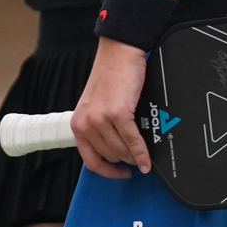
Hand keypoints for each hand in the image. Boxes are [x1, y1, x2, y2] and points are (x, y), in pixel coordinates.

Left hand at [72, 39, 151, 177]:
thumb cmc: (111, 76)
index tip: (119, 173)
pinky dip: (142, 153)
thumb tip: (118, 151)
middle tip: (137, 158)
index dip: (107, 171)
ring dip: (135, 157)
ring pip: (122, 152)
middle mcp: (86, 123)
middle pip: (110, 156)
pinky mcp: (117, 114)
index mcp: (78, 123)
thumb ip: (101, 128)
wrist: (119, 53)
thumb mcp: (98, 106)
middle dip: (126, 160)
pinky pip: (132, 142)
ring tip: (143, 155)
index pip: (90, 160)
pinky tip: (148, 158)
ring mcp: (100, 119)